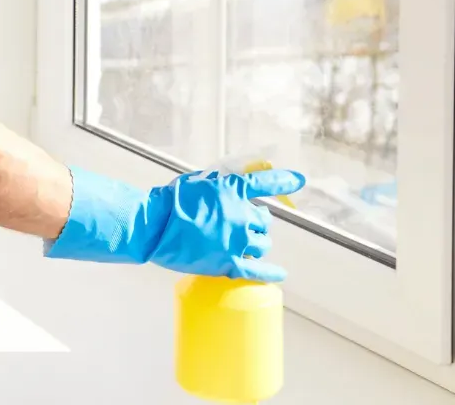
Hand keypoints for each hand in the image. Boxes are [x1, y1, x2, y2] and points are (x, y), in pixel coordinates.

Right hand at [46, 166, 305, 282]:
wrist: (154, 227)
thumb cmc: (170, 201)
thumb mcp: (199, 180)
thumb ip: (222, 182)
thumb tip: (238, 184)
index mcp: (233, 190)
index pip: (266, 183)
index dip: (285, 180)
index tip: (299, 180)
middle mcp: (240, 214)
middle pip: (262, 220)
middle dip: (256, 221)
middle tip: (245, 223)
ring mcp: (237, 240)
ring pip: (261, 243)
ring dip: (257, 241)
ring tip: (245, 242)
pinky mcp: (229, 263)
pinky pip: (258, 270)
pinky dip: (271, 272)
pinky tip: (280, 275)